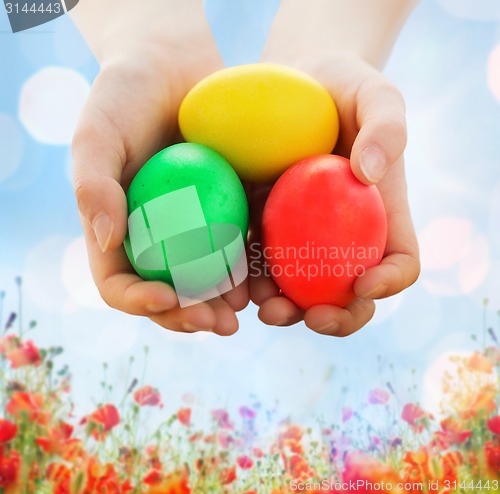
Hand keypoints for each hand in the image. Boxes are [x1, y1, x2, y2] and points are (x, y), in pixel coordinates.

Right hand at [72, 1, 247, 334]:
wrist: (176, 67)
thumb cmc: (128, 95)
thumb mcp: (99, 132)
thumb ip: (92, 184)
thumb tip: (106, 240)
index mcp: (118, 231)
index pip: (119, 282)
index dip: (139, 301)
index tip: (167, 298)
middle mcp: (155, 238)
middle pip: (168, 294)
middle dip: (190, 316)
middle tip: (221, 323)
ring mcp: (192, 229)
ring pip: (207, 280)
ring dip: (225, 302)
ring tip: (247, 309)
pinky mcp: (228, 212)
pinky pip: (239, 248)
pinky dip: (252, 267)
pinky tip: (269, 275)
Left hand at [250, 53, 419, 335]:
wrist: (294, 83)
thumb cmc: (342, 89)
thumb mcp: (375, 94)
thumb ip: (385, 127)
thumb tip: (369, 173)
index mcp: (380, 215)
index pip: (400, 261)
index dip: (389, 282)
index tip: (365, 283)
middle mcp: (343, 236)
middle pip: (349, 293)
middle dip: (334, 316)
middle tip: (309, 315)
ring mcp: (302, 237)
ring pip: (299, 289)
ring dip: (284, 308)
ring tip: (262, 305)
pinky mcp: (264, 228)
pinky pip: (257, 263)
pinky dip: (247, 279)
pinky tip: (231, 280)